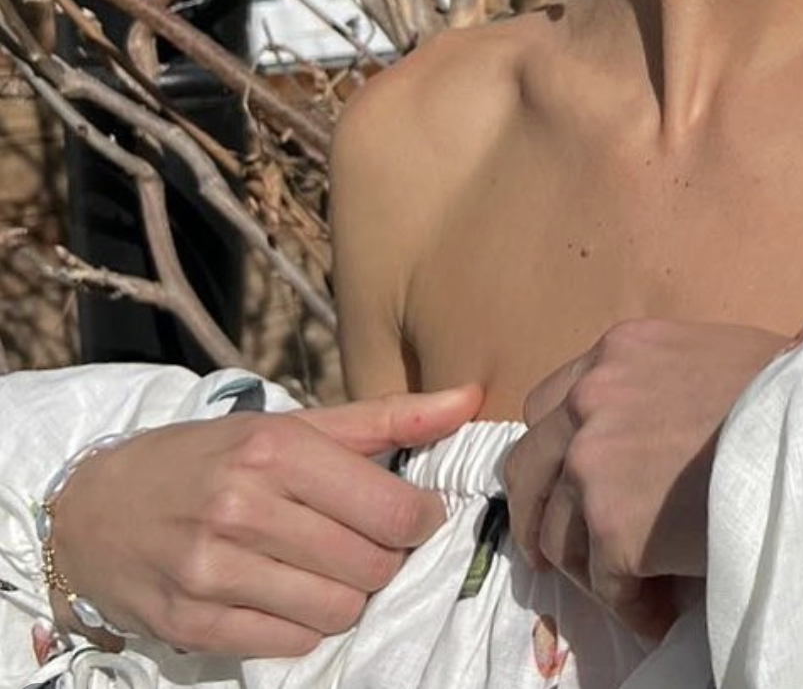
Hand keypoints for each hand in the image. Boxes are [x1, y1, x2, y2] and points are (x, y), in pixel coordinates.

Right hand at [48, 384, 482, 657]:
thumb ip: (389, 418)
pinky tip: (288, 596)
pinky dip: (303, 627)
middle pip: (369, 566)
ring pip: (336, 612)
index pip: (391, 509)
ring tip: (329, 570)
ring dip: (348, 597)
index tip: (414, 517)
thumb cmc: (210, 457)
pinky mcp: (191, 624)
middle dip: (385, 560)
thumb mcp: (293, 424)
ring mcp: (212, 571)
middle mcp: (243, 508)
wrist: (91, 507)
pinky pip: (289, 645)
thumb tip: (471, 398)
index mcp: (276, 450)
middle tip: (369, 544)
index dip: (420, 521)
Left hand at [503, 320, 785, 638]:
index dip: (560, 452)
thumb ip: (656, 384)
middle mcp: (590, 399)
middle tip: (562, 550)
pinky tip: (662, 609)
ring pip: (559, 536)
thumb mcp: (708, 356)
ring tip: (636, 589)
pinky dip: (632, 605)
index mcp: (616, 352)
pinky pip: (605, 585)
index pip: (548, 405)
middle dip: (541, 515)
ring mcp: (594, 464)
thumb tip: (646, 436)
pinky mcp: (614, 527)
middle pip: (527, 470)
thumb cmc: (786, 389)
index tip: (574, 484)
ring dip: (593, 568)